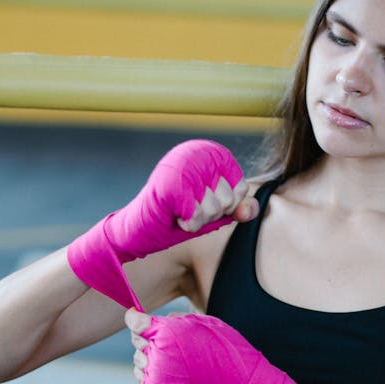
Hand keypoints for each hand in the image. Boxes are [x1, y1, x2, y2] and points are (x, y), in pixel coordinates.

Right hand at [67, 141, 254, 307]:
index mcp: (208, 154)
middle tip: (187, 210)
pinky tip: (173, 217)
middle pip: (229, 199)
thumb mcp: (211, 213)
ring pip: (214, 207)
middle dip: (211, 215)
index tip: (203, 204)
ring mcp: (182, 166)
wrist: (135, 230)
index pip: (241, 188)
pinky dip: (186, 224)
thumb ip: (236, 208)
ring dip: (197, 220)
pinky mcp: (171, 183)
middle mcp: (196, 153)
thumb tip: (249, 210)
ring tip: (179, 212)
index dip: (227, 207)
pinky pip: (196, 214)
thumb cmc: (173, 220)